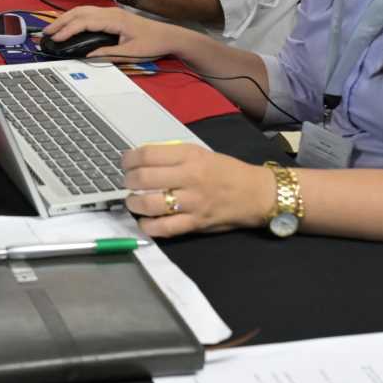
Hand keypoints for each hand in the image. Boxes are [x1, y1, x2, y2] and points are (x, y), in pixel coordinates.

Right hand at [40, 5, 188, 62]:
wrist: (169, 35)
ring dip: (66, 18)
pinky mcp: (112, 15)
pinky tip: (68, 24)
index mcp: (114, 20)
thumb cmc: (152, 44)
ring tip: (52, 29)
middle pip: (79, 12)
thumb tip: (87, 55)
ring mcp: (111, 12)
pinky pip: (88, 12)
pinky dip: (74, 17)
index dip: (67, 30)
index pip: (84, 22)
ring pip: (82, 10)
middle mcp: (110, 12)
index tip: (54, 39)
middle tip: (45, 34)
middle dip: (60, 22)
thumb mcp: (130, 53)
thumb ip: (107, 53)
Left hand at [119, 143, 273, 237]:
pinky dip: (149, 226)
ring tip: (132, 202)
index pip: (148, 155)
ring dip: (134, 204)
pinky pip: (165, 228)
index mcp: (190, 156)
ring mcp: (192, 202)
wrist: (257, 194)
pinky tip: (145, 222)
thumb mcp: (201, 154)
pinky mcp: (196, 223)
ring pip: (151, 204)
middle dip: (128, 182)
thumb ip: (174, 157)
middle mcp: (190, 177)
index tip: (125, 163)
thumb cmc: (227, 172)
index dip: (129, 159)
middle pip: (144, 178)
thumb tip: (143, 160)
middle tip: (128, 184)